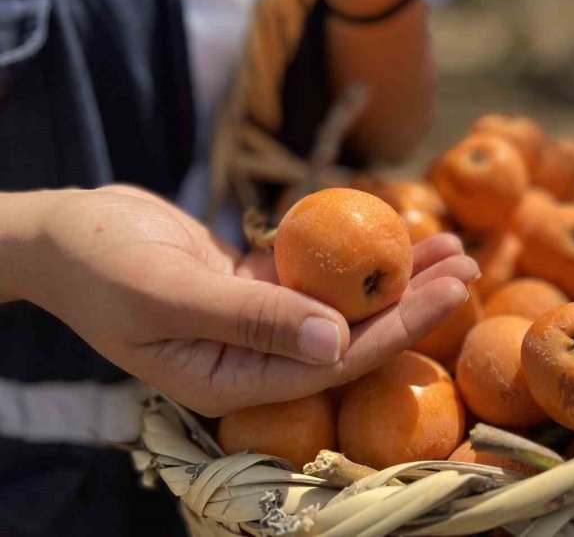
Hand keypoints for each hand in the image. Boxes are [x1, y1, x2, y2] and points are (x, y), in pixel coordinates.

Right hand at [13, 185, 477, 415]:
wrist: (66, 231)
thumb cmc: (101, 263)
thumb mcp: (169, 292)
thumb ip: (252, 320)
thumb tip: (337, 342)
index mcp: (234, 381)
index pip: (338, 359)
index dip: (402, 325)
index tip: (455, 288)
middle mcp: (253, 360)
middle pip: (351, 332)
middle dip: (413, 300)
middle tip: (468, 263)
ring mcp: (255, 323)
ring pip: (339, 302)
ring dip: (390, 274)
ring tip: (445, 243)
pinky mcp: (252, 288)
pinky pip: (312, 275)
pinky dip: (349, 256)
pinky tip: (388, 233)